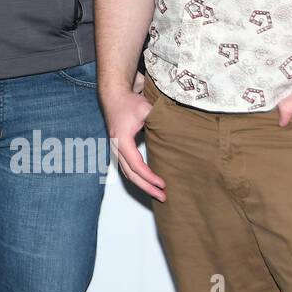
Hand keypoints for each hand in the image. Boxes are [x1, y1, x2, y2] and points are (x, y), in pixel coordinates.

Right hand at [101, 84, 164, 200]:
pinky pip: (127, 167)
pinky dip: (137, 177)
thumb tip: (176, 129)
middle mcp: (116, 148)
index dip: (149, 177)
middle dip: (146, 187)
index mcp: (122, 141)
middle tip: (162, 196)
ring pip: (127, 173)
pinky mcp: (119, 147)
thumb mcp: (145, 109)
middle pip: (130, 174)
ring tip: (157, 193)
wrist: (114, 95)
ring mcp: (116, 148)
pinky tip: (148, 181)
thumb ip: (158, 119)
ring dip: (142, 184)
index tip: (162, 184)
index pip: (136, 165)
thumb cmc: (128, 102)